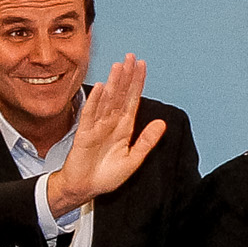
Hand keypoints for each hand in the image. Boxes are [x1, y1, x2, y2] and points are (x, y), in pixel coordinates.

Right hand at [46, 56, 169, 217]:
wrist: (85, 189)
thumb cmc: (106, 176)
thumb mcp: (133, 160)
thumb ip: (147, 142)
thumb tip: (162, 124)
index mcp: (123, 127)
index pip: (132, 100)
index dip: (137, 83)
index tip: (142, 66)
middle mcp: (111, 123)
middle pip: (120, 95)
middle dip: (126, 76)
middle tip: (131, 57)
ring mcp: (97, 126)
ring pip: (107, 100)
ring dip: (113, 83)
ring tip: (119, 66)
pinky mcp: (85, 134)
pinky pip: (91, 114)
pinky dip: (96, 101)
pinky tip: (102, 88)